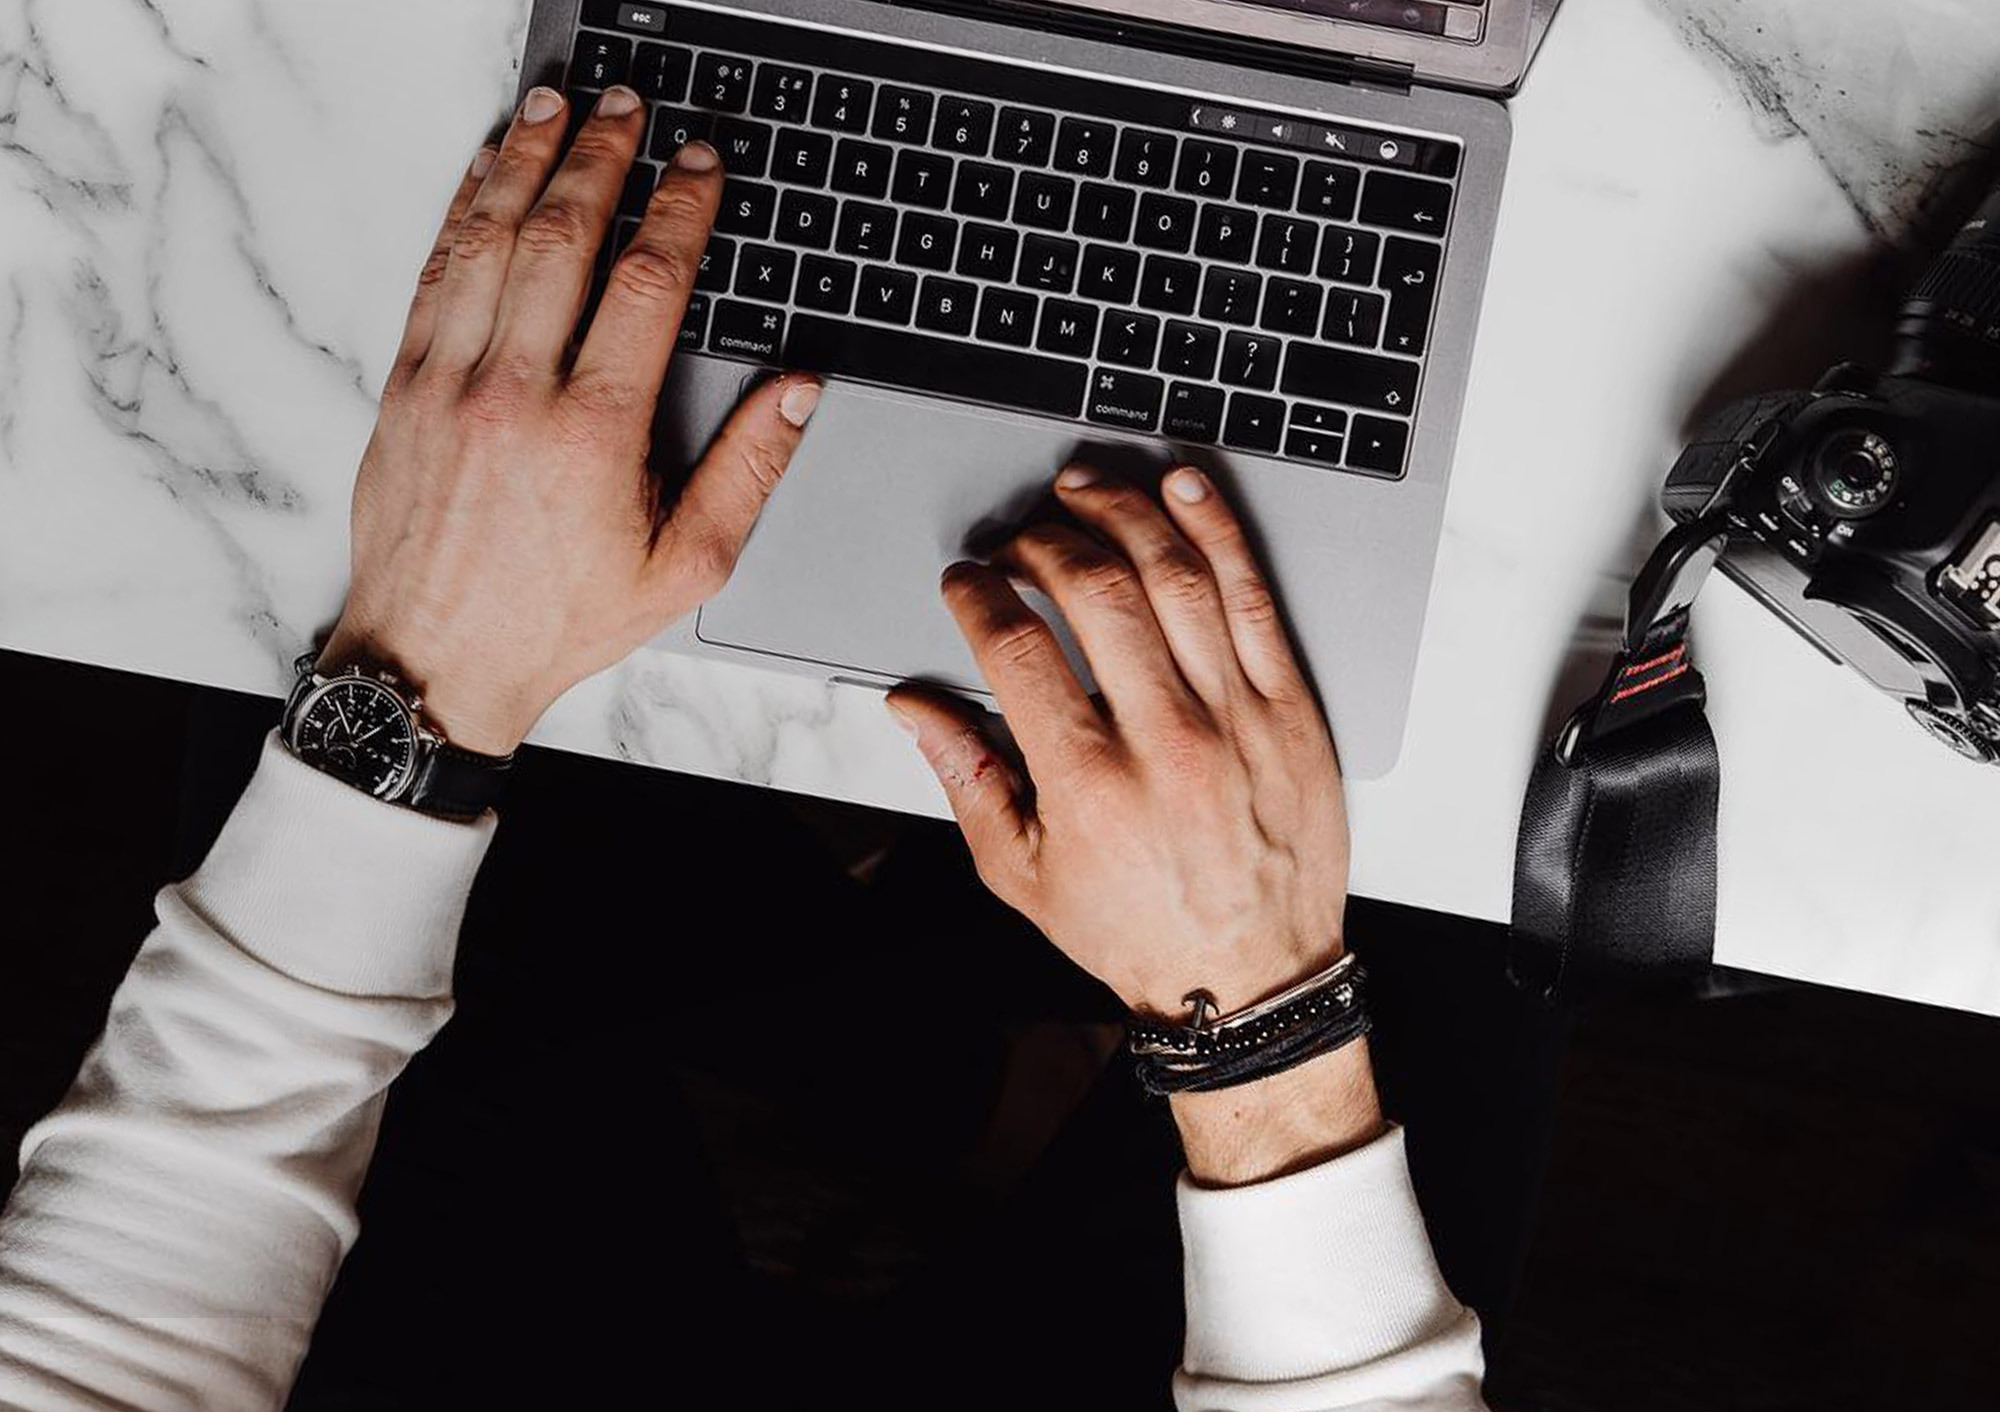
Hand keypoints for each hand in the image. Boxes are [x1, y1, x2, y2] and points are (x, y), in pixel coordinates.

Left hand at [322, 86, 820, 754]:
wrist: (433, 660)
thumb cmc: (556, 620)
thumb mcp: (684, 567)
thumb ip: (746, 471)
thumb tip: (794, 392)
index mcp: (594, 431)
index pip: (646, 284)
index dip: (680, 210)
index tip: (700, 167)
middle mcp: (514, 391)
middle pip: (563, 238)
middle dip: (602, 159)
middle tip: (629, 110)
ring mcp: (448, 382)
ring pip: (489, 240)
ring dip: (526, 164)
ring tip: (556, 112)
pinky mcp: (404, 388)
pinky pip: (434, 275)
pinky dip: (462, 213)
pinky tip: (487, 176)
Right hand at [888, 464, 1379, 1182]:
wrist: (1254, 979)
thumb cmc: (1139, 930)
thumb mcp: (1024, 875)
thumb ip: (967, 778)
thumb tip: (914, 707)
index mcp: (1089, 782)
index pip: (1017, 648)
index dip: (978, 595)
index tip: (966, 581)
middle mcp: (1164, 739)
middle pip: (1094, 592)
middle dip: (1042, 543)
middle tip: (1020, 539)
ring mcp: (1236, 716)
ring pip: (1175, 576)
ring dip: (1121, 513)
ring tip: (1083, 489)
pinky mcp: (1290, 707)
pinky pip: (1253, 597)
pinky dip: (1217, 531)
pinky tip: (1182, 490)